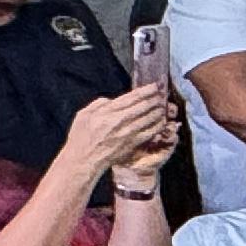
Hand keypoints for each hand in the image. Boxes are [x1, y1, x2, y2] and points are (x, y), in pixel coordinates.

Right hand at [64, 87, 178, 179]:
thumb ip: (98, 104)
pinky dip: (158, 125)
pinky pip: (151, 132)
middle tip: (162, 94)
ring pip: (150, 118)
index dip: (146, 90)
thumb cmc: (81, 138)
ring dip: (159, 110)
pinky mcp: (133, 143)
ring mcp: (128, 132)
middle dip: (155, 98)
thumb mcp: (83, 115)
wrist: (84, 160)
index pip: (132, 97)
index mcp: (108, 111)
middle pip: (144, 106)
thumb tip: (111, 100)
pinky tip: (162, 121)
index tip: (154, 86)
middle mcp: (120, 120)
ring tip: (163, 106)